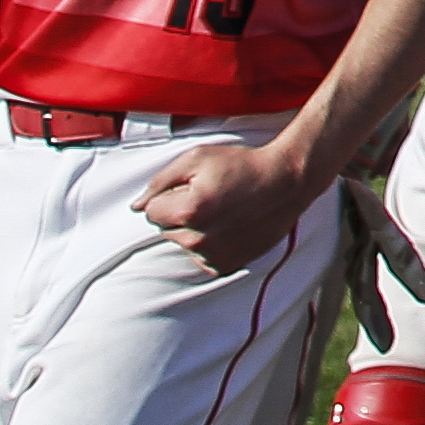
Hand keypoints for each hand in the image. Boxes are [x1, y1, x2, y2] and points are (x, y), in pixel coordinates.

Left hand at [136, 137, 324, 277]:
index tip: (194, 187)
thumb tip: (137, 205)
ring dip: (194, 229)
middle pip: (164, 229)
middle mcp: (198, 239)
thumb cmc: (243, 165)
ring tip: (223, 210)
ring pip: (181, 243)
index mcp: (187, 211)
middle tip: (210, 197)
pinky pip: (200, 256)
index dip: (170, 195)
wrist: (286, 182)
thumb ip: (159, 181)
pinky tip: (228, 226)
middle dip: (180, 213)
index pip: (150, 211)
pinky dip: (209, 244)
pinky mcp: (225, 266)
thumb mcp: (197, 158)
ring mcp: (212, 256)